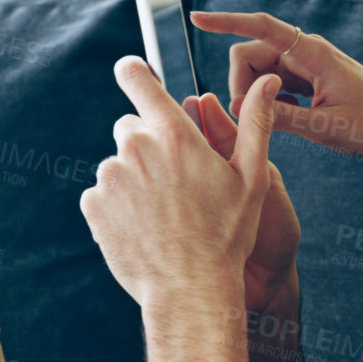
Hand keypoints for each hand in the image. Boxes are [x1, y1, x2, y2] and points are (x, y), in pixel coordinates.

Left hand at [80, 56, 281, 306]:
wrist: (191, 290)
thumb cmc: (227, 235)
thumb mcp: (252, 178)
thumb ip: (256, 124)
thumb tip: (268, 83)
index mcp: (174, 133)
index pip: (137, 77)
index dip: (134, 72)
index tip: (135, 74)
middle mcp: (135, 148)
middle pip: (130, 127)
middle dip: (148, 145)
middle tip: (176, 183)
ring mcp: (110, 176)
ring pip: (118, 164)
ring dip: (134, 180)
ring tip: (163, 214)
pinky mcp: (94, 205)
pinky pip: (102, 194)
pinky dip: (118, 206)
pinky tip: (145, 228)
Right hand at [189, 10, 362, 158]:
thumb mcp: (324, 127)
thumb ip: (280, 116)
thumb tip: (240, 108)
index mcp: (312, 53)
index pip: (260, 27)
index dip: (226, 22)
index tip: (197, 19)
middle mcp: (306, 51)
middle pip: (248, 55)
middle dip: (240, 85)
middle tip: (254, 121)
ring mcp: (306, 64)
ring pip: (259, 73)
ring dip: (256, 96)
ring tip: (279, 124)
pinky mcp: (308, 78)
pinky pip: (274, 84)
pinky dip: (270, 100)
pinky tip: (292, 120)